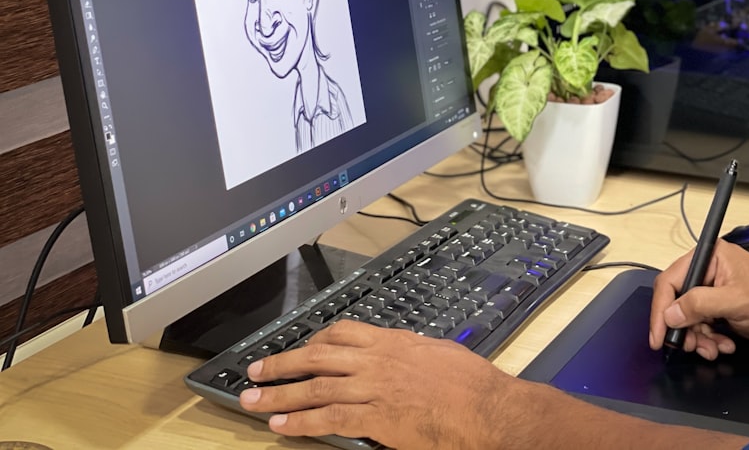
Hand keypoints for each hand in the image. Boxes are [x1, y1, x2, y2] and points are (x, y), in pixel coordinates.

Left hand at [239, 319, 520, 449]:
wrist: (484, 409)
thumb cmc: (469, 382)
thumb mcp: (437, 350)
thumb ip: (410, 349)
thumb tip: (400, 349)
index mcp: (392, 342)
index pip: (341, 333)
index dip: (313, 341)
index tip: (299, 347)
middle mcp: (376, 361)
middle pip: (317, 357)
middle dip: (282, 364)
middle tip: (256, 370)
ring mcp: (373, 389)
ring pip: (315, 388)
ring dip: (279, 394)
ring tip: (254, 399)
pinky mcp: (374, 419)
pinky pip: (328, 419)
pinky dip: (301, 422)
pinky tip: (282, 425)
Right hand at [648, 240, 748, 359]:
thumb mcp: (735, 301)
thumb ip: (699, 305)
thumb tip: (670, 314)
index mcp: (709, 257)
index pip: (671, 281)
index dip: (661, 309)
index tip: (658, 335)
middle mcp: (708, 271)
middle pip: (677, 302)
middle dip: (683, 328)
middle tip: (689, 346)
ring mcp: (713, 290)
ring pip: (688, 318)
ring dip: (697, 338)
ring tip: (713, 349)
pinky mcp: (719, 307)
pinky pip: (701, 326)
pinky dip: (708, 339)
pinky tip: (723, 344)